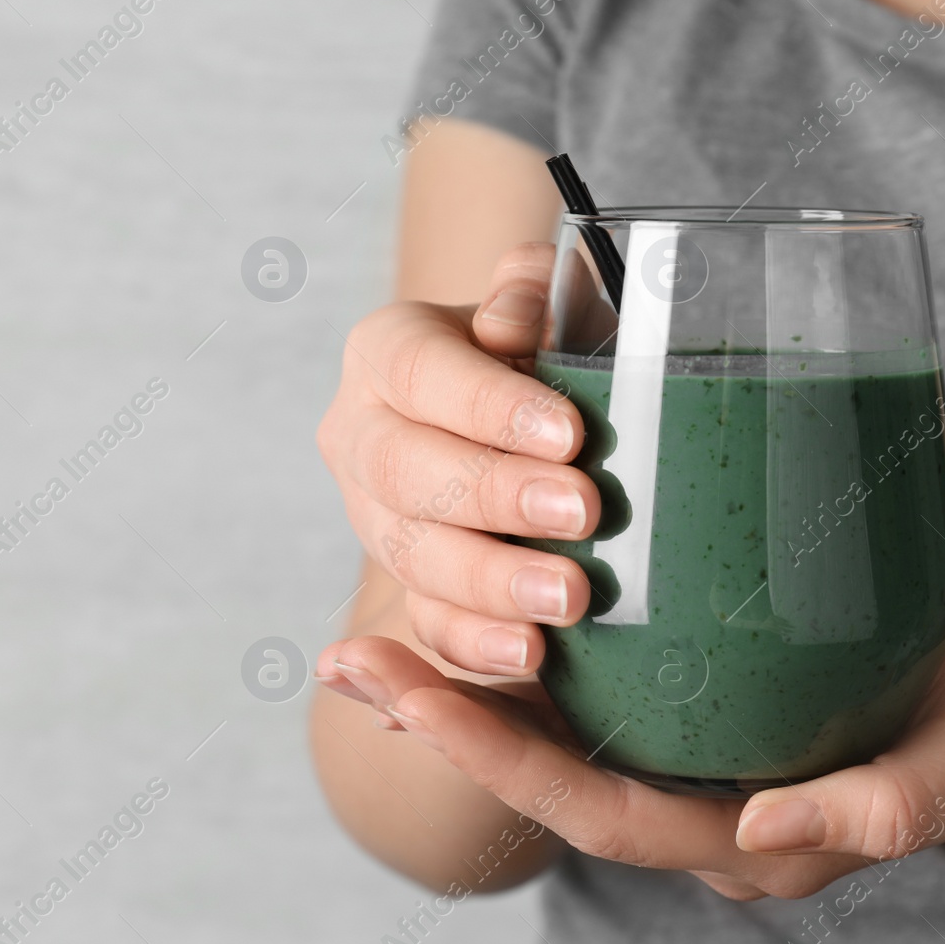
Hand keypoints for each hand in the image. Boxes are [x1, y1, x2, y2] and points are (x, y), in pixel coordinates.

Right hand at [316, 244, 611, 680]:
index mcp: (386, 353)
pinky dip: (474, 643)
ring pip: (410, 555)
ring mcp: (374, 517)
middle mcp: (361, 435)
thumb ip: (533, 292)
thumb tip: (515, 320)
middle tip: (583, 510)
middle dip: (496, 496)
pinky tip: (529, 651)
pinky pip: (424, 623)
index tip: (568, 433)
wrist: (523, 417)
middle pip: (405, 471)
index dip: (491, 405)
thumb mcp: (549, 307)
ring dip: (491, 581)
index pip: (423, 372)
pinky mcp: (404, 584)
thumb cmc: (546, 351)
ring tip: (568, 597)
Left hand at [316, 590, 944, 900]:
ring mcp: (696, 752)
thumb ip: (880, 807)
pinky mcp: (701, 696)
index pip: (601, 814)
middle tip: (349, 661)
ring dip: (462, 690)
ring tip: (366, 640)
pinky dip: (522, 653)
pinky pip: (596, 691)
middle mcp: (702, 804)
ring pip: (561, 734)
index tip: (420, 700)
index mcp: (747, 838)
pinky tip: (469, 601)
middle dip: (446, 724)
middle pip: (552, 777)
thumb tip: (760, 825)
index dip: (506, 761)